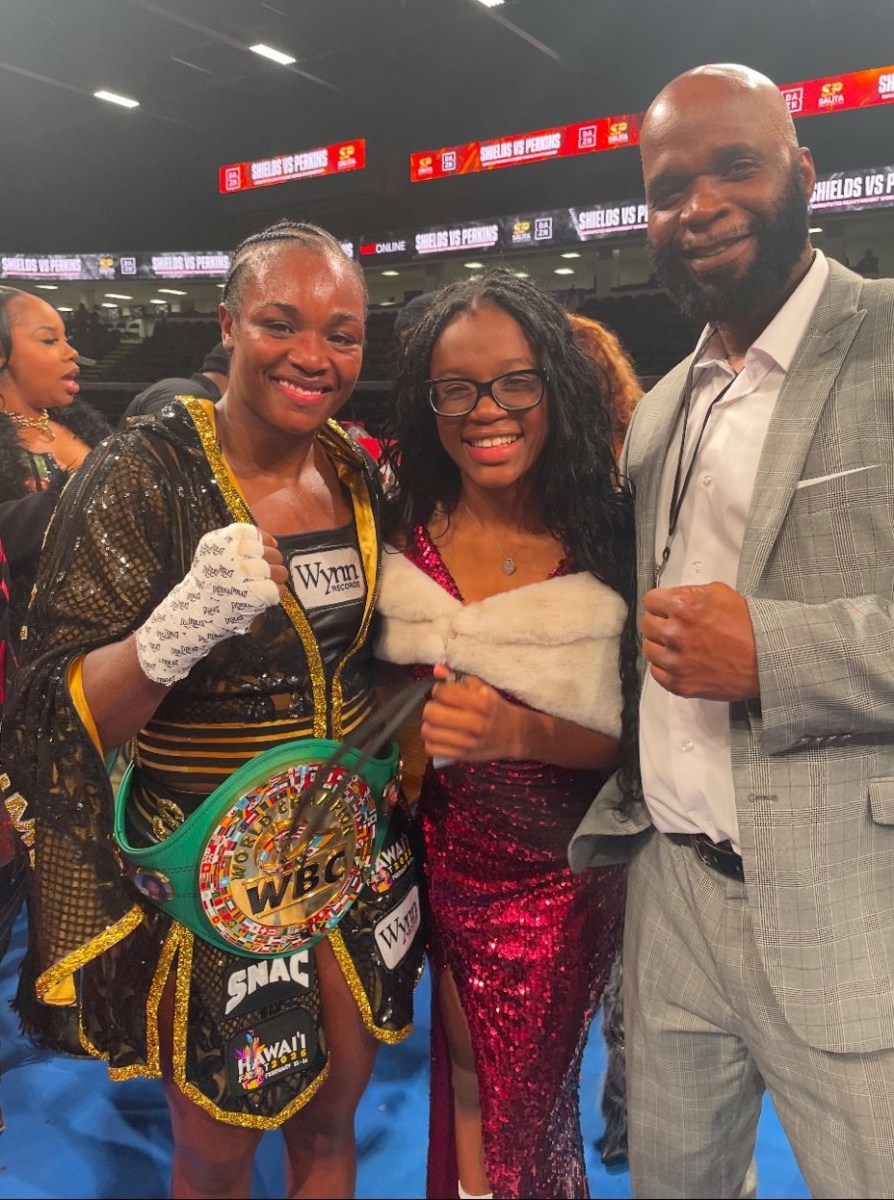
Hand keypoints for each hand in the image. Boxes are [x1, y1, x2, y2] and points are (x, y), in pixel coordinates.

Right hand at [135, 523, 286, 685]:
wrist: (194, 611)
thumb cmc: (208, 582)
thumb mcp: (213, 552)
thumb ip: (237, 543)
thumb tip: (271, 541)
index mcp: (225, 541)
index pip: (255, 533)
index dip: (265, 542)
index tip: (263, 550)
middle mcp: (237, 555)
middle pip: (273, 554)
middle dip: (271, 564)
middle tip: (262, 574)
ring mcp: (247, 574)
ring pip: (280, 571)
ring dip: (276, 579)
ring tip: (263, 585)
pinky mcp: (256, 594)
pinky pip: (278, 589)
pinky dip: (275, 594)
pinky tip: (263, 597)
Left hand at [421, 663, 521, 761]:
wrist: (512, 735)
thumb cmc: (495, 709)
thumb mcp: (483, 689)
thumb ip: (459, 679)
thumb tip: (437, 669)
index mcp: (481, 703)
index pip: (443, 692)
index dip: (439, 689)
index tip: (444, 691)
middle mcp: (474, 724)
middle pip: (431, 713)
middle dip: (431, 706)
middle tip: (438, 706)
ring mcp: (467, 742)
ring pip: (428, 731)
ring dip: (429, 724)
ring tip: (438, 721)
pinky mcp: (461, 756)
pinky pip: (431, 748)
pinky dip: (431, 741)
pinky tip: (439, 735)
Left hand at [640, 582, 758, 699]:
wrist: (767, 660)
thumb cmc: (749, 627)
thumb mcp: (722, 593)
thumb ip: (692, 592)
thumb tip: (675, 596)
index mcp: (683, 608)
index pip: (650, 600)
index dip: (660, 603)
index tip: (666, 608)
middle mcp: (675, 634)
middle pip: (646, 624)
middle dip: (659, 622)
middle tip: (674, 626)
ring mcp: (676, 662)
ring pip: (648, 649)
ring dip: (660, 645)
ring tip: (678, 645)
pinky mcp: (679, 683)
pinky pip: (657, 673)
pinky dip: (665, 667)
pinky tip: (680, 661)